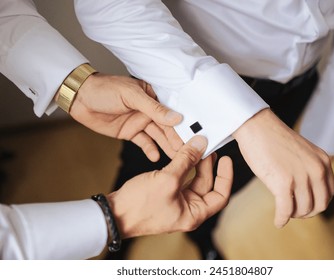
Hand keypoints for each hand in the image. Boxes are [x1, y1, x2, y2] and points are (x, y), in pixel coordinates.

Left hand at [64, 73, 182, 160]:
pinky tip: (156, 157)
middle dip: (177, 139)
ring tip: (177, 158)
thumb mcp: (131, 96)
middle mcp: (148, 110)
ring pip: (157, 136)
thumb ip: (154, 108)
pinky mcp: (130, 132)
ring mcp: (139, 122)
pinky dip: (150, 149)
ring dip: (166, 146)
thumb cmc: (104, 89)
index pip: (172, 111)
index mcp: (152, 96)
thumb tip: (176, 117)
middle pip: (167, 127)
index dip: (183, 123)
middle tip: (188, 152)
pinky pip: (143, 142)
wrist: (79, 98)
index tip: (195, 136)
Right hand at [107, 135, 232, 237]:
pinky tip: (180, 154)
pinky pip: (180, 178)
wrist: (114, 214)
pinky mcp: (166, 195)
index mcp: (194, 214)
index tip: (226, 160)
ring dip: (194, 163)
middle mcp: (188, 209)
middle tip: (207, 147)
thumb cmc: (139, 206)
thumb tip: (200, 144)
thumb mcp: (167, 179)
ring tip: (195, 146)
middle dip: (207, 164)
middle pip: (206, 184)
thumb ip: (186, 160)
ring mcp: (177, 202)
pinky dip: (182, 166)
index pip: (220, 195)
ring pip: (192, 180)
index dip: (225, 176)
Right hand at [233, 109, 333, 227]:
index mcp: (323, 161)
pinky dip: (282, 219)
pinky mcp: (283, 183)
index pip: (329, 193)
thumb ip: (309, 167)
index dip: (318, 203)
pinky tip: (278, 222)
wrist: (257, 127)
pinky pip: (286, 210)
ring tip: (285, 213)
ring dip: (294, 215)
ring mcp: (300, 177)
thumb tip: (306, 190)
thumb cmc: (273, 138)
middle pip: (319, 205)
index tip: (306, 205)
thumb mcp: (302, 151)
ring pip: (303, 210)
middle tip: (295, 212)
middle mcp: (316, 170)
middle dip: (307, 213)